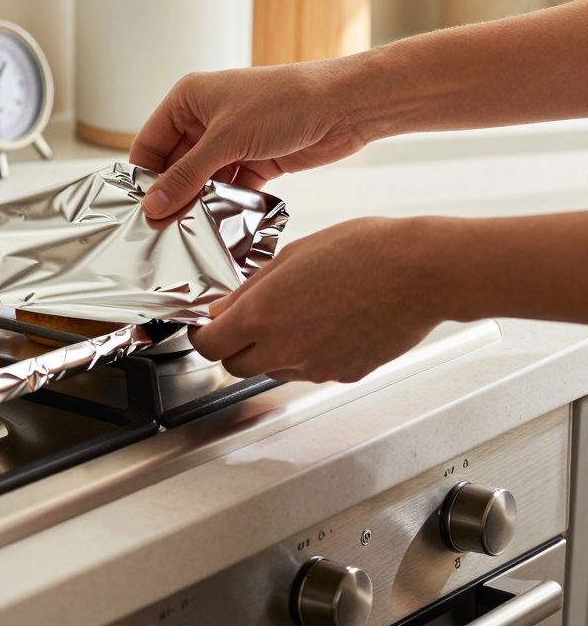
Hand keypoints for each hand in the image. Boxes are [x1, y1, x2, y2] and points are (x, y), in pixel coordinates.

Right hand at [131, 61, 367, 218]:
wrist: (344, 106)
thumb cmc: (284, 102)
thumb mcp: (225, 141)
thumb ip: (186, 176)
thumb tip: (152, 206)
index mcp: (189, 100)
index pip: (150, 143)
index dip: (143, 176)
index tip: (138, 210)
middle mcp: (206, 119)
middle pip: (175, 166)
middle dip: (172, 194)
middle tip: (163, 229)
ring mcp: (231, 141)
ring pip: (202, 180)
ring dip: (199, 203)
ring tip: (190, 232)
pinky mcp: (254, 161)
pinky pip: (229, 189)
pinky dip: (225, 206)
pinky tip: (220, 225)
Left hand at [190, 217, 444, 382]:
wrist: (423, 271)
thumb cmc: (366, 251)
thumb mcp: (291, 257)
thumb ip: (250, 289)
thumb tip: (223, 309)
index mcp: (262, 316)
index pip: (207, 345)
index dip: (202, 334)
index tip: (208, 324)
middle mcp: (284, 350)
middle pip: (234, 366)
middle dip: (233, 347)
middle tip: (247, 321)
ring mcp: (315, 368)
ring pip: (272, 371)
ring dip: (271, 351)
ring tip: (298, 314)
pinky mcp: (343, 374)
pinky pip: (310, 371)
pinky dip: (308, 354)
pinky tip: (328, 324)